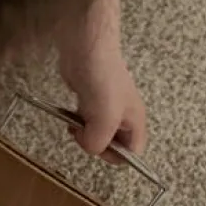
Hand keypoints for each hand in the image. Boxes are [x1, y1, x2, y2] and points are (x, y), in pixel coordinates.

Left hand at [57, 0, 146, 162]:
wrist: (86, 48)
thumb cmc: (102, 77)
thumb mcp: (105, 116)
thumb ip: (99, 140)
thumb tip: (90, 147)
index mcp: (135, 121)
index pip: (133, 152)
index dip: (115, 156)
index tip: (99, 146)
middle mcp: (123, 117)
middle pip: (113, 146)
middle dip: (96, 144)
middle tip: (84, 132)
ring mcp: (106, 109)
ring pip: (97, 135)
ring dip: (84, 135)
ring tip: (77, 124)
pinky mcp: (90, 102)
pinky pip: (85, 123)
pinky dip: (77, 124)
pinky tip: (71, 117)